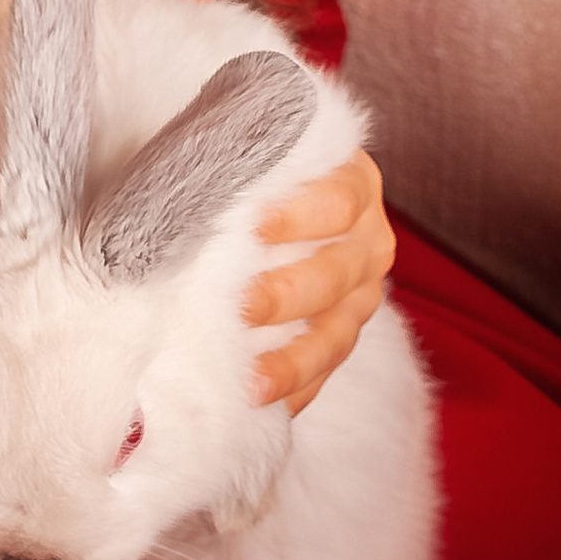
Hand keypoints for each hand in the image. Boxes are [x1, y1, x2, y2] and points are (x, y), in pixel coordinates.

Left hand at [244, 147, 396, 414]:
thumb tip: (192, 194)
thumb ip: (234, 167)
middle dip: (284, 295)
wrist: (251, 203)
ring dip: (292, 361)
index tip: (253, 226)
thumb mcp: (244, 154)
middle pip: (335, 274)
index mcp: (354, 183)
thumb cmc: (241, 170)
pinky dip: (294, 390)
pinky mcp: (341, 335)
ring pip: (336, 334)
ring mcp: (361, 294)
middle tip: (239, 308)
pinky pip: (325, 372)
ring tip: (251, 381)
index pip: (337, 202)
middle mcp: (368, 241)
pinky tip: (260, 405)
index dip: (298, 217)